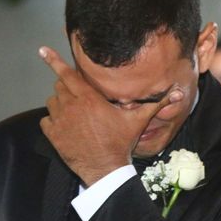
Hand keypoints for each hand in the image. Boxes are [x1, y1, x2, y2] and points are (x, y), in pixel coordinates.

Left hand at [39, 46, 178, 185]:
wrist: (106, 169)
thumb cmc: (121, 143)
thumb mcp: (138, 121)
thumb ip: (156, 104)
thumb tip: (178, 93)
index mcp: (89, 98)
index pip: (67, 73)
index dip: (54, 61)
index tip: (42, 51)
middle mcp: (71, 105)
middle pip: (59, 86)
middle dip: (67, 87)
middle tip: (80, 99)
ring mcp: (60, 121)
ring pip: (52, 102)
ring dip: (60, 104)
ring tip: (75, 114)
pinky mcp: (53, 135)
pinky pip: (46, 121)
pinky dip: (52, 122)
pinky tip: (66, 128)